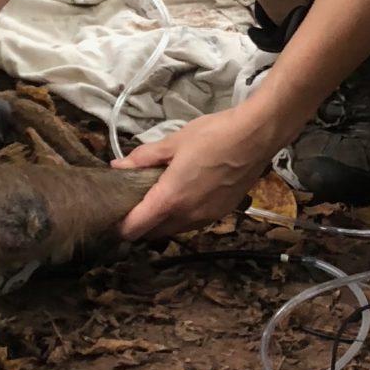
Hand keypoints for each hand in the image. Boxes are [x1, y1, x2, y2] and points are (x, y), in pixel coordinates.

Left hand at [115, 106, 273, 241]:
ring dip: (162, 221)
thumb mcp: (173, 142)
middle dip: (140, 223)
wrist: (256, 136)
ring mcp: (206, 218)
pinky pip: (193, 222)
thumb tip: (118, 166)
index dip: (120, 226)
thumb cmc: (213, 135)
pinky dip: (182, 215)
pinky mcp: (221, 214)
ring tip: (159, 196)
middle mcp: (187, 216)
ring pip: (174, 229)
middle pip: (153, 233)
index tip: (113, 213)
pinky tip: (185, 194)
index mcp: (170, 199)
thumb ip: (143, 158)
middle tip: (135, 200)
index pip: (135, 228)